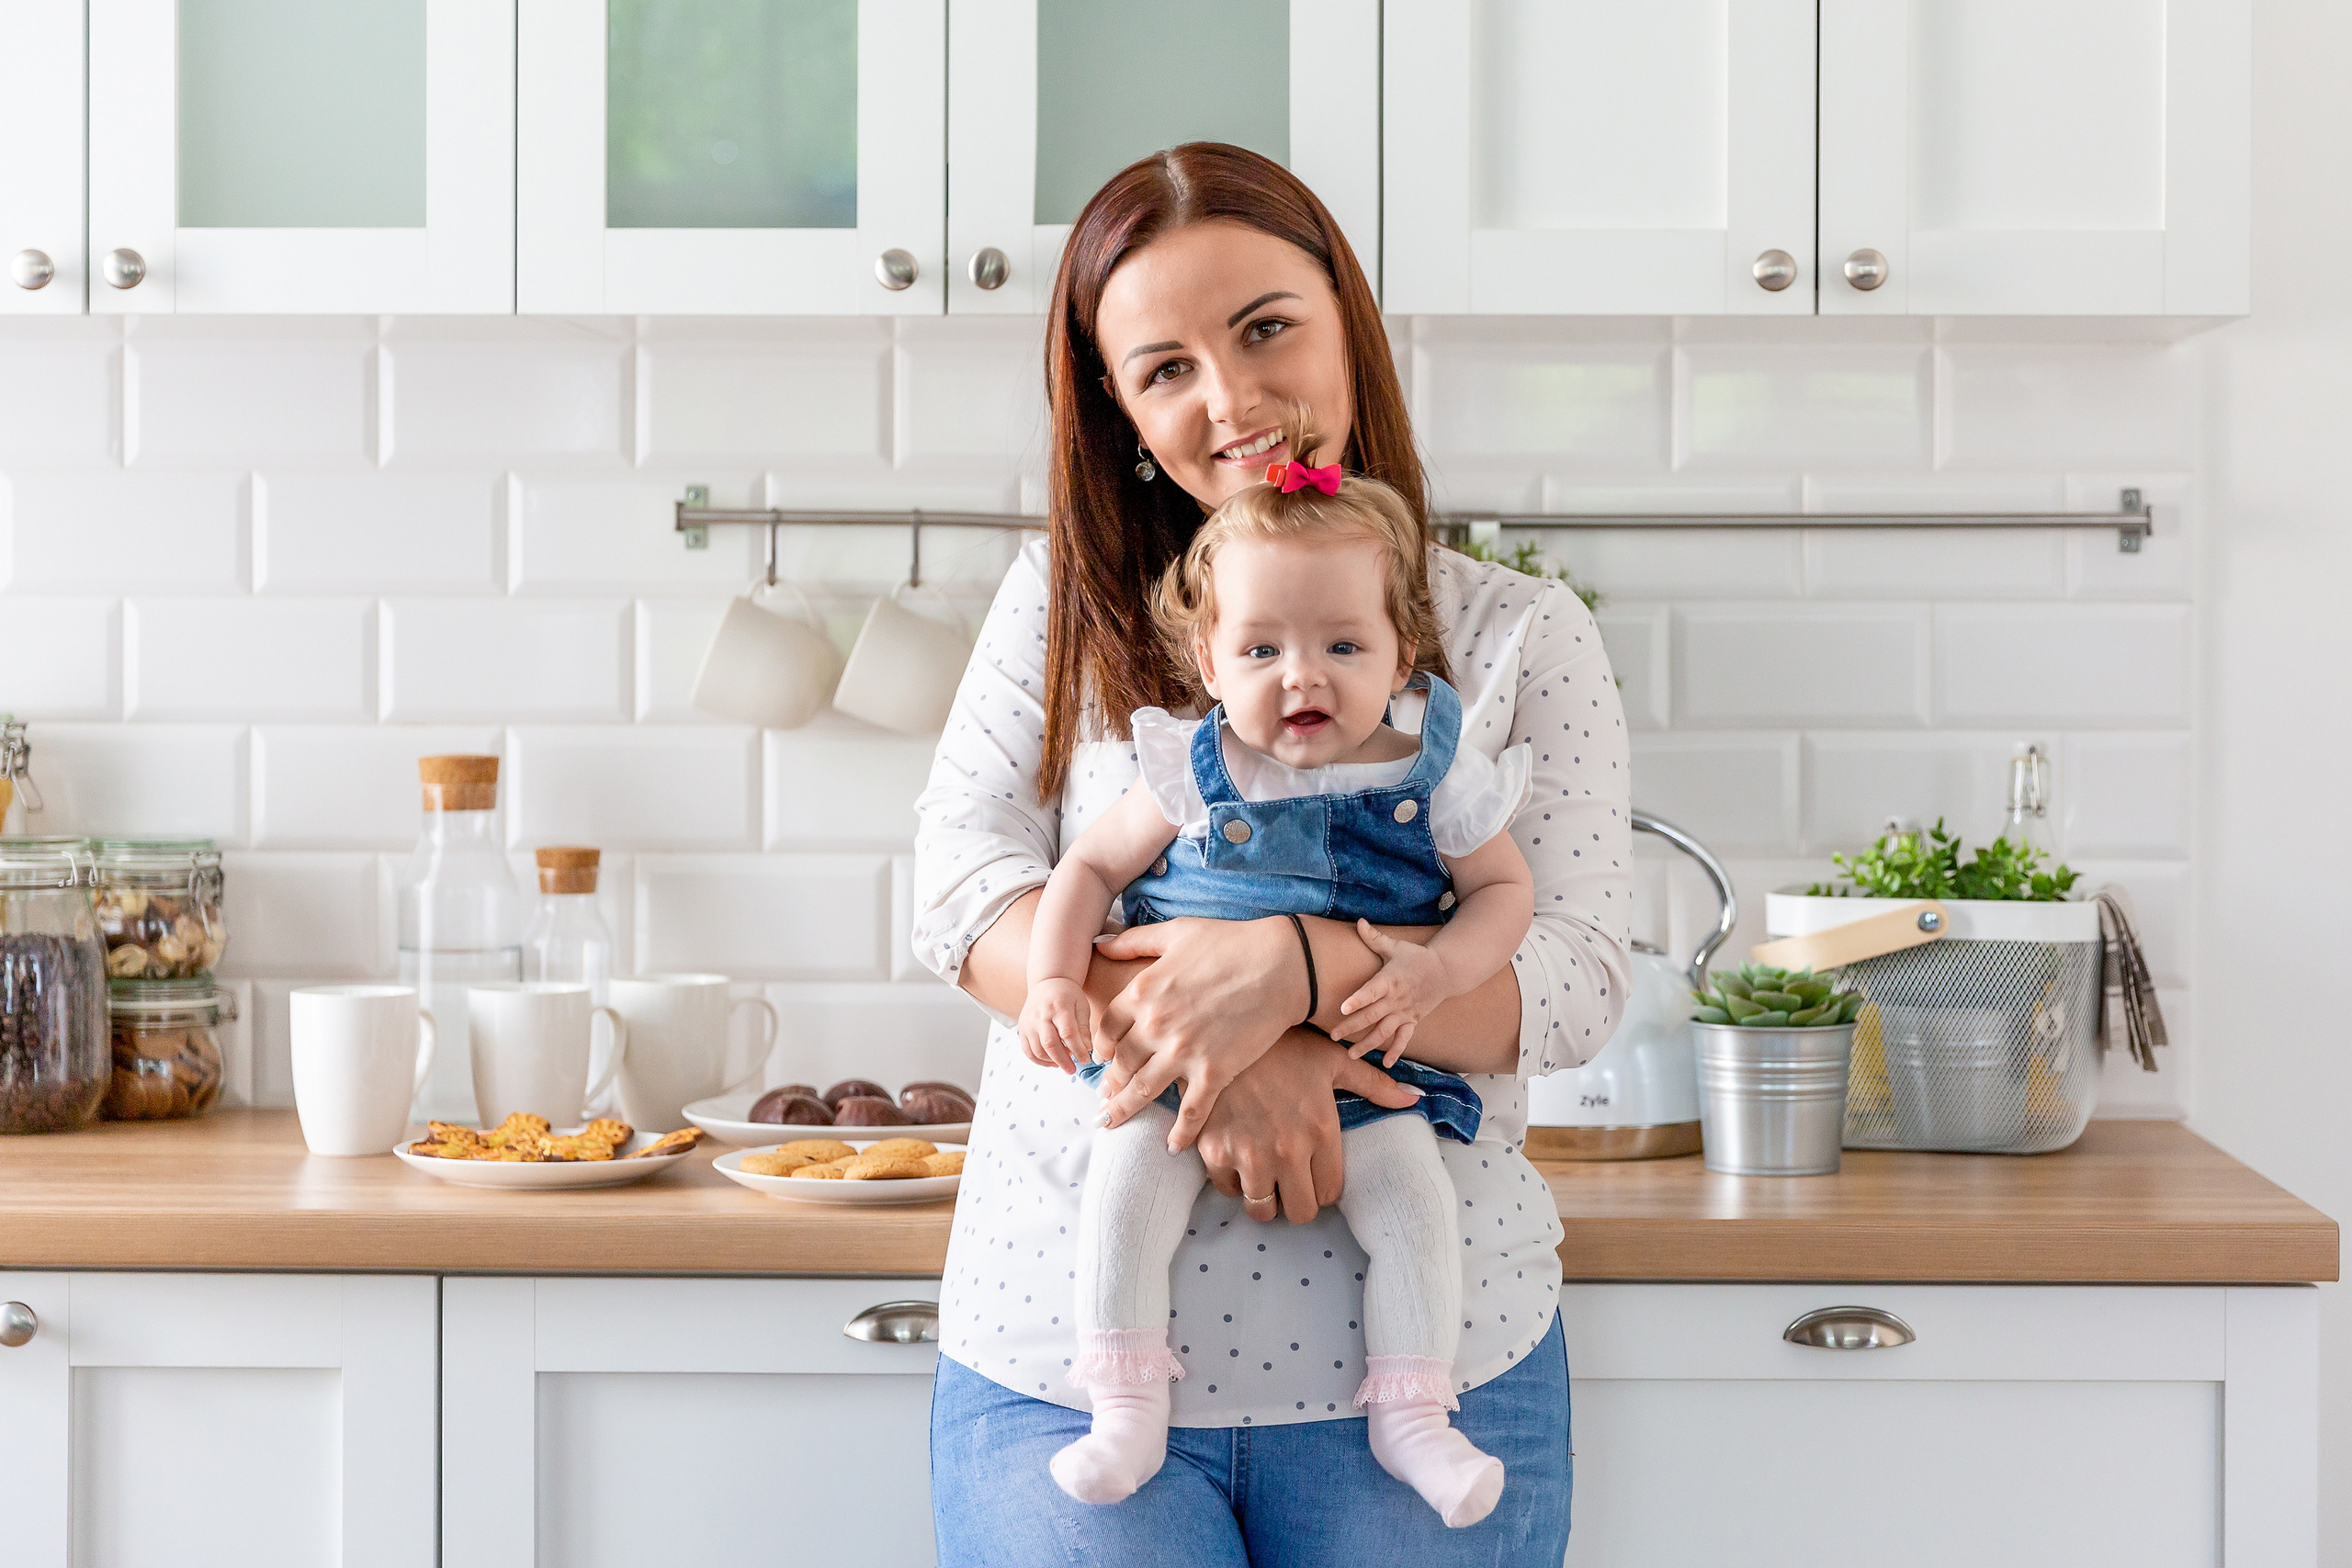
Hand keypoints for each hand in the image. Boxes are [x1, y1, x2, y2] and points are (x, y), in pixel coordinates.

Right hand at [1017, 978, 1090, 1073]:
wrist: (1047, 983)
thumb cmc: (1067, 995)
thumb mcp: (1081, 1006)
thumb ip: (1084, 1028)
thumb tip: (1087, 1049)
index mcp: (1059, 1007)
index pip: (1068, 1033)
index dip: (1077, 1049)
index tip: (1085, 1059)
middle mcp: (1041, 1015)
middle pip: (1050, 1044)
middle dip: (1063, 1060)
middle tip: (1073, 1070)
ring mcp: (1029, 1023)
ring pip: (1037, 1050)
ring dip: (1052, 1061)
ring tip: (1065, 1064)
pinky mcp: (1022, 1029)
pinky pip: (1028, 1051)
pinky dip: (1040, 1061)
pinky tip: (1052, 1062)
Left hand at [1091, 917, 1309, 1149]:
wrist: (1283, 964)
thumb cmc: (1231, 942)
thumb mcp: (1175, 933)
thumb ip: (1133, 941)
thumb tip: (1099, 944)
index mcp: (1143, 991)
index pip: (1107, 1029)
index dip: (1101, 1047)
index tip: (1103, 1059)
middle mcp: (1156, 1025)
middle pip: (1121, 1064)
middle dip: (1109, 1085)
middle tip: (1102, 1100)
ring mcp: (1184, 1051)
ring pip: (1143, 1091)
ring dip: (1123, 1110)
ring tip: (1110, 1124)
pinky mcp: (1215, 1071)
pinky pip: (1190, 1111)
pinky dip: (1179, 1132)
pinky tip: (1172, 1146)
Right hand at [1188, 1031, 1424, 1223]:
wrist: (1226, 1032)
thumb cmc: (1284, 1046)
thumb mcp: (1332, 1060)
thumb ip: (1374, 1084)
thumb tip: (1414, 1098)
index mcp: (1321, 1131)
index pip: (1330, 1193)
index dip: (1323, 1186)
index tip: (1314, 1173)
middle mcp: (1288, 1150)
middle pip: (1300, 1212)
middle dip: (1297, 1200)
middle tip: (1291, 1181)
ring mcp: (1249, 1154)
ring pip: (1263, 1211)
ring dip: (1265, 1197)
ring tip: (1265, 1173)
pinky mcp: (1215, 1152)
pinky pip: (1228, 1190)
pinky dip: (1233, 1180)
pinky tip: (1238, 1155)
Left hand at [1334, 921, 1449, 1065]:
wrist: (1445, 971)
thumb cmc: (1415, 957)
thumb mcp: (1395, 946)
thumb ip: (1374, 937)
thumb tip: (1358, 921)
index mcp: (1390, 979)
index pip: (1371, 991)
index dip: (1358, 999)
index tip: (1343, 1008)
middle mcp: (1396, 999)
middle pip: (1372, 1015)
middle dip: (1352, 1027)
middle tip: (1333, 1036)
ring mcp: (1405, 1012)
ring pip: (1385, 1032)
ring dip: (1368, 1044)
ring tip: (1351, 1055)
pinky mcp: (1413, 1020)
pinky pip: (1404, 1038)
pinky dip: (1397, 1051)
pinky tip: (1387, 1064)